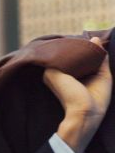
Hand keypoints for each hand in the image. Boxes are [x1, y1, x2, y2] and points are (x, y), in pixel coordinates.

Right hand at [45, 37, 111, 152]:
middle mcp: (60, 74)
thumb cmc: (95, 100)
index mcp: (71, 78)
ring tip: (86, 41)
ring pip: (65, 55)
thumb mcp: (102, 75)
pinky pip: (61, 56)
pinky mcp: (50, 73)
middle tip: (91, 38)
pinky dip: (70, 50)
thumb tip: (97, 38)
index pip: (77, 59)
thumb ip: (100, 58)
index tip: (93, 42)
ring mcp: (53, 73)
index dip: (86, 50)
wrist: (84, 113)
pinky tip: (78, 45)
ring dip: (76, 48)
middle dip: (82, 47)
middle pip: (70, 55)